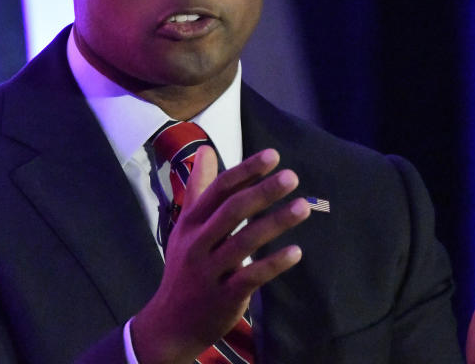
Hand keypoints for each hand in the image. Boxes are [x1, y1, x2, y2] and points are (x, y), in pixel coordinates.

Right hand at [132, 147, 309, 363]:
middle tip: (292, 176)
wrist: (171, 323)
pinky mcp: (225, 296)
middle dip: (262, 192)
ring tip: (303, 207)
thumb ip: (199, 189)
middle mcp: (198, 243)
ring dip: (275, 223)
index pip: (218, 190)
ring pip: (245, 242)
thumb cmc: (185, 267)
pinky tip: (296, 252)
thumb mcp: (186, 227)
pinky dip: (274, 263)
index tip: (272, 156)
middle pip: (232, 211)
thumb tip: (205, 150)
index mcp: (191, 223)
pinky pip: (252, 276)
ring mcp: (210, 271)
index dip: (245, 171)